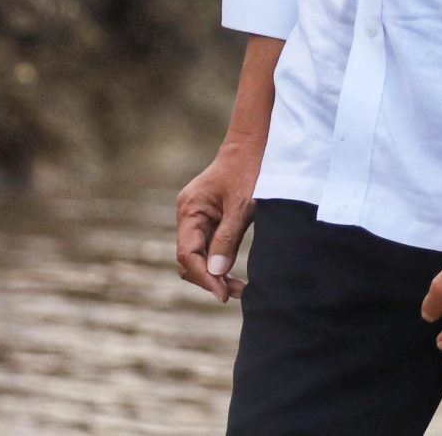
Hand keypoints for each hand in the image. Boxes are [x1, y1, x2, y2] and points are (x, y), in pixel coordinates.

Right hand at [174, 136, 263, 301]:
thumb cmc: (248, 171)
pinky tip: (233, 274)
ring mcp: (196, 217)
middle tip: (236, 293)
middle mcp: (187, 214)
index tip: (224, 294)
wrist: (253, 146)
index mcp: (190, 209)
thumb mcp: (242, 206)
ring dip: (214, 274)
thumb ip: (227, 239)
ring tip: (238, 288)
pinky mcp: (208, 219)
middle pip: (189, 259)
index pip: (188, 253)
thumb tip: (216, 272)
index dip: (204, 277)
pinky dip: (218, 263)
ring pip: (197, 256)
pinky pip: (206, 248)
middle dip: (209, 278)